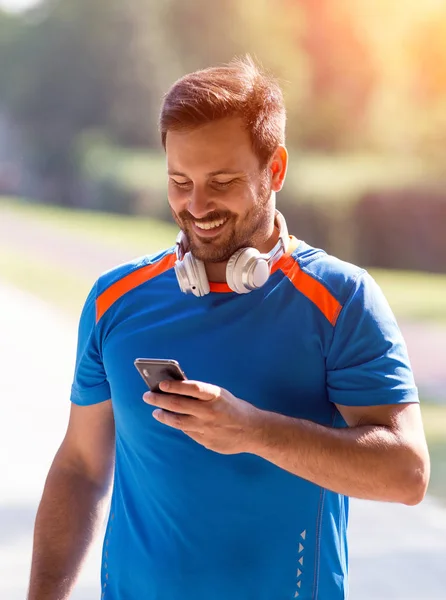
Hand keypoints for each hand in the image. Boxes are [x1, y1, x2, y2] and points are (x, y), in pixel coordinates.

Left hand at [143, 380, 260, 454]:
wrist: (253, 431)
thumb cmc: (234, 407)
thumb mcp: (220, 395)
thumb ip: (200, 394)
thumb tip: (175, 389)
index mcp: (215, 396)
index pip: (190, 388)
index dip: (174, 385)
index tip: (160, 383)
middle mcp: (209, 412)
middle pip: (178, 405)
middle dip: (159, 400)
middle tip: (147, 396)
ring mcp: (206, 428)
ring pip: (177, 422)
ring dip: (163, 415)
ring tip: (156, 411)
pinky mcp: (205, 441)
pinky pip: (187, 432)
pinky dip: (179, 425)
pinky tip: (173, 421)